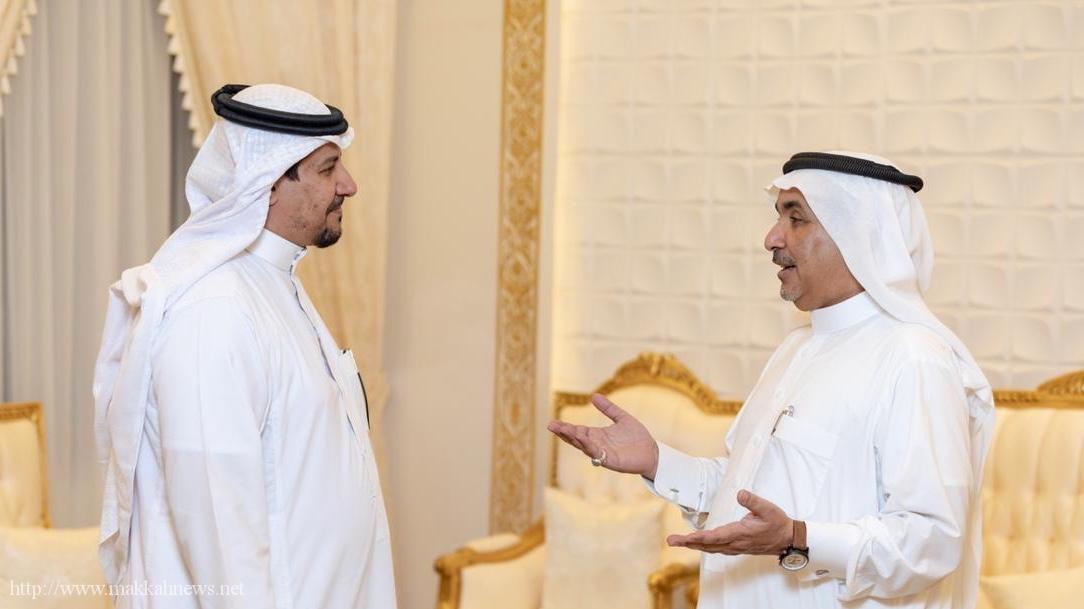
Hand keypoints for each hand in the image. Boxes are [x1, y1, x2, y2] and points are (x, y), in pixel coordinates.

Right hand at [547, 393, 659, 478]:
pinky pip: (599, 455)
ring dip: (575, 439)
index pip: (577, 431)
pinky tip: (584, 440)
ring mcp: (603, 454)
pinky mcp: (612, 462)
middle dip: (565, 433)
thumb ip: (608, 408)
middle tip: (552, 426)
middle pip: (577, 439)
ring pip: (585, 447)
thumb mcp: (621, 418)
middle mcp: (597, 445)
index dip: (565, 427)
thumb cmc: (637, 437)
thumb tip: (593, 396)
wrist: (652, 451)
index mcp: (598, 435)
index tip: (552, 423)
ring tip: (566, 430)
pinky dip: (591, 448)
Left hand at [666, 490, 792, 555]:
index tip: (685, 538)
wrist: (788, 540)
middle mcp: (735, 543)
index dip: (699, 538)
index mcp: (740, 533)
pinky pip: (716, 549)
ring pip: (710, 548)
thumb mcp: (768, 509)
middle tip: (671, 540)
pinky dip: (704, 546)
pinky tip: (697, 543)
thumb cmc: (778, 523)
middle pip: (707, 545)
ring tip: (678, 541)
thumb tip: (740, 494)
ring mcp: (735, 547)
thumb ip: (753, 501)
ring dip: (693, 545)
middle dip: (688, 543)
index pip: (715, 537)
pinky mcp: (737, 547)